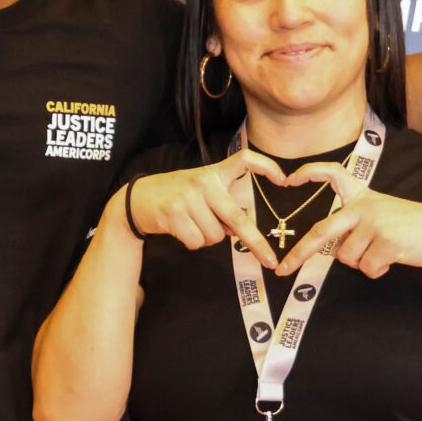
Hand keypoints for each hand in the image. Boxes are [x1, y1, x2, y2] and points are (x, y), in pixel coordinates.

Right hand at [122, 149, 285, 263]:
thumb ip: (222, 206)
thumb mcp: (201, 192)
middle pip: (236, 217)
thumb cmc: (177, 196)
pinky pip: (197, 242)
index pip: (244, 160)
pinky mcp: (174, 214)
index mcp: (214, 173)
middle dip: (255, 243)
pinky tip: (182, 230)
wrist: (138, 199)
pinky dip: (193, 242)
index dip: (265, 166)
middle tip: (270, 260)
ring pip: (215, 235)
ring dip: (208, 238)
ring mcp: (188, 198)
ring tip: (193, 224)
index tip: (283, 179)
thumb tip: (237, 232)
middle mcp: (203, 182)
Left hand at [274, 162, 421, 278]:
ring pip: (346, 257)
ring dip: (362, 263)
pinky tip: (393, 259)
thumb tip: (334, 249)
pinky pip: (366, 267)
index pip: (333, 174)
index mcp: (363, 196)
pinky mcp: (386, 241)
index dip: (310, 173)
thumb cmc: (411, 229)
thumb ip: (355, 227)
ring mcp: (375, 222)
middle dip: (299, 254)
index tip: (289, 178)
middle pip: (321, 231)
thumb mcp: (381, 217)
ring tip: (385, 252)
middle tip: (281, 270)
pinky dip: (377, 271)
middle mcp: (365, 206)